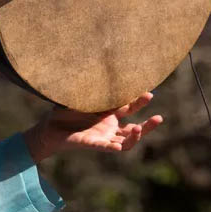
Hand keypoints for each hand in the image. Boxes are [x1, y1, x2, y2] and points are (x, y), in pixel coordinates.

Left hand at [23, 92, 163, 162]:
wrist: (50, 127)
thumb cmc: (64, 110)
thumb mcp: (80, 96)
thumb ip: (91, 86)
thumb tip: (96, 64)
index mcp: (108, 114)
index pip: (129, 108)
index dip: (139, 102)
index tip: (149, 92)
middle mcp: (109, 126)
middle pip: (134, 127)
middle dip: (148, 124)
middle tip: (159, 118)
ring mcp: (103, 136)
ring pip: (126, 141)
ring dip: (136, 136)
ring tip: (140, 128)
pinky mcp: (94, 144)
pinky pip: (108, 147)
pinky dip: (116, 145)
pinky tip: (121, 143)